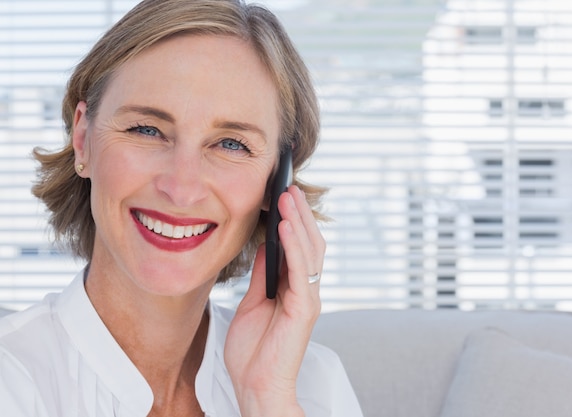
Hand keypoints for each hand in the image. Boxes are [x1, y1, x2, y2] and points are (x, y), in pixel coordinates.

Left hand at [224, 185, 324, 416]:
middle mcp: (306, 290)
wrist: (256, 387)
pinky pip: (301, 272)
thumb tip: (264, 246)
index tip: (282, 196)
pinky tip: (286, 227)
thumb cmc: (254, 351)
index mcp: (294, 288)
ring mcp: (308, 299)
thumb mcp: (253, 302)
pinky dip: (294, 247)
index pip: (298, 247)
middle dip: (299, 214)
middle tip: (288, 187)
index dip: (293, 221)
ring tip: (287, 197)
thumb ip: (263, 275)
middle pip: (309, 244)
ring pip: (309, 252)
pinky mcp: (304, 309)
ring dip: (298, 223)